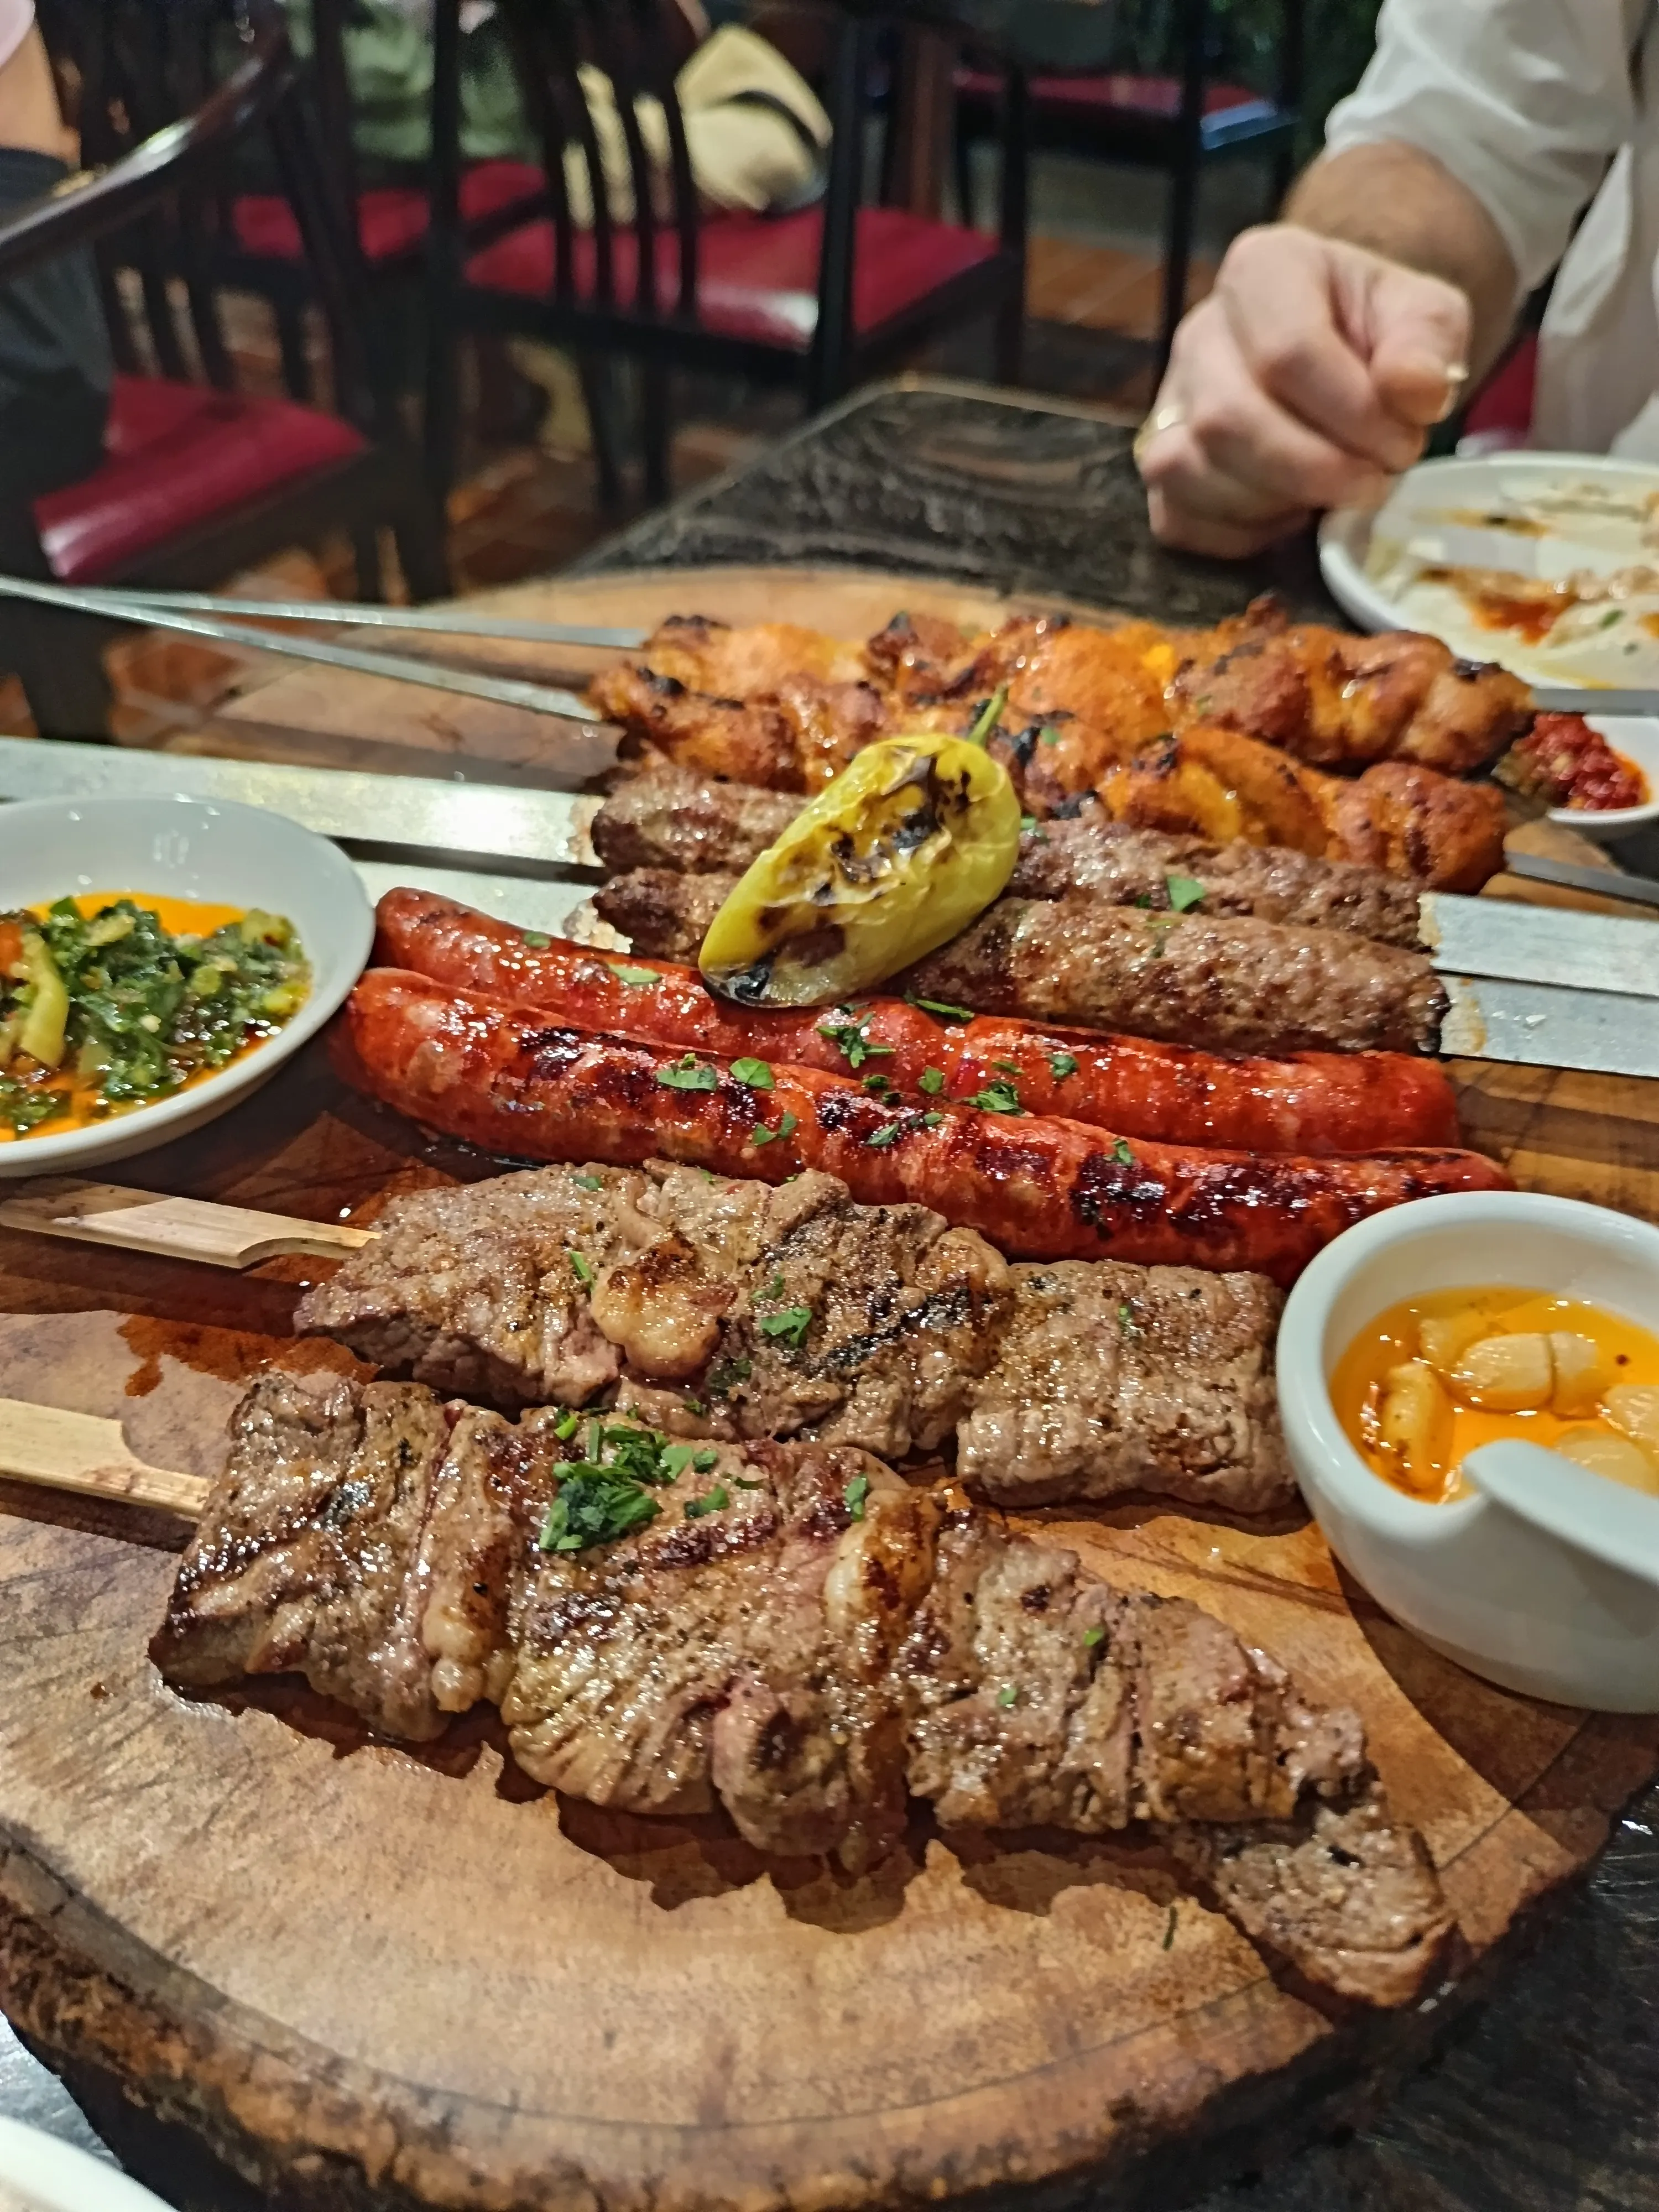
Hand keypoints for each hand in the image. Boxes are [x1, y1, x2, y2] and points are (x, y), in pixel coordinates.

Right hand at [1137, 225, 1470, 558]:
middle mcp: (1199, 332)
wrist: (1347, 354)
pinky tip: (1287, 517)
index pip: (1287, 351)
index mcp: (1263, 271)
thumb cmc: (1381, 334)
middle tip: (1374, 481)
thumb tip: (1416, 393)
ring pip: (1187, 470)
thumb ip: (1428, 343)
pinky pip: (1174, 518)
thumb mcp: (1429, 316)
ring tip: (1331, 496)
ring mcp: (1169, 402)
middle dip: (1313, 469)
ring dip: (1273, 503)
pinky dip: (1235, 534)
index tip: (1406, 441)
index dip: (1353, 414)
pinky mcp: (1160, 465)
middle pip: (1228, 418)